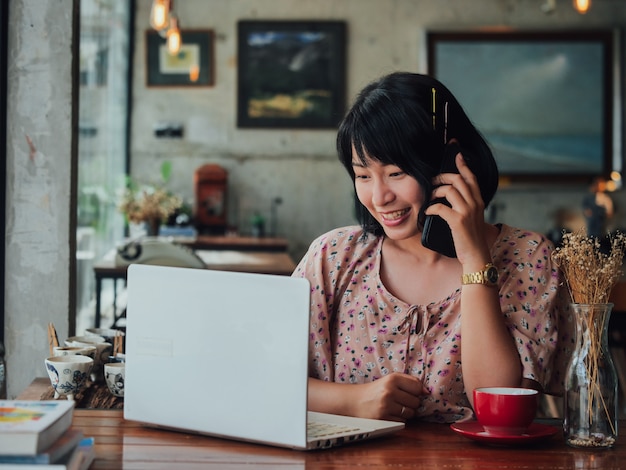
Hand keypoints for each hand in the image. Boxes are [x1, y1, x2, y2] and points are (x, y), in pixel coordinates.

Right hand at [351, 373, 425, 421]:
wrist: (355, 400)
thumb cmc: (376, 390)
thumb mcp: (391, 379)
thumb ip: (410, 382)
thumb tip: (427, 392)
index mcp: (392, 378)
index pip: (418, 387)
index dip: (417, 392)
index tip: (410, 393)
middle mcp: (389, 391)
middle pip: (416, 402)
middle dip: (411, 403)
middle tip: (401, 401)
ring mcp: (386, 405)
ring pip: (411, 413)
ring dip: (406, 412)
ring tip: (396, 407)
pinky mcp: (383, 417)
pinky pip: (402, 421)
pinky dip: (399, 418)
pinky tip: (390, 413)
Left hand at [425, 151, 490, 266]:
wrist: (477, 256)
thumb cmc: (470, 238)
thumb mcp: (472, 218)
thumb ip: (466, 205)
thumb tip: (450, 195)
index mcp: (479, 201)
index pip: (471, 178)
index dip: (463, 165)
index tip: (457, 155)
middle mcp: (475, 203)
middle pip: (458, 179)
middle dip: (443, 177)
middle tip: (433, 181)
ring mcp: (467, 211)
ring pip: (449, 189)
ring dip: (435, 191)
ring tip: (430, 197)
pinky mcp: (458, 221)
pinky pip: (440, 207)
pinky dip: (431, 208)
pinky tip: (428, 212)